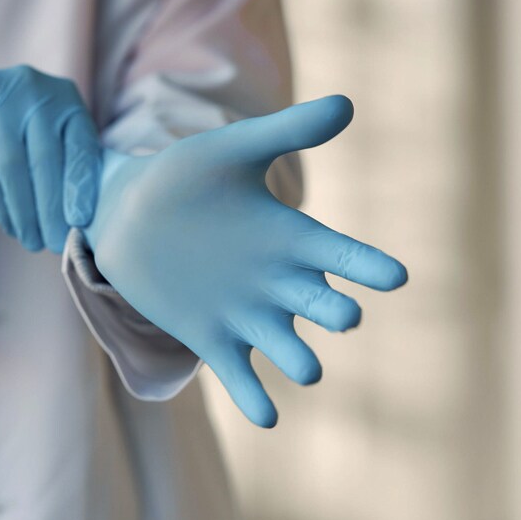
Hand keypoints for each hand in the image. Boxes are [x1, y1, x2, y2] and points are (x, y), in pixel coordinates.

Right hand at [0, 65, 100, 252]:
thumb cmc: (13, 141)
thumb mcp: (45, 141)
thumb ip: (69, 164)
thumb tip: (88, 221)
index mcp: (64, 95)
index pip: (80, 142)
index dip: (81, 184)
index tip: (81, 221)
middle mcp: (32, 88)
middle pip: (46, 156)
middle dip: (52, 206)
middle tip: (55, 243)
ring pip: (13, 166)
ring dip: (25, 212)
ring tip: (32, 242)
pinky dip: (1, 206)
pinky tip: (12, 227)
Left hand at [83, 96, 407, 426]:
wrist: (125, 215)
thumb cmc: (183, 178)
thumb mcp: (230, 150)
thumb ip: (285, 132)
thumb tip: (348, 103)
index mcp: (289, 238)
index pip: (341, 254)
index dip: (367, 266)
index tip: (395, 276)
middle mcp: (278, 282)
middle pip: (321, 305)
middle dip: (335, 312)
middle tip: (345, 314)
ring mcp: (246, 314)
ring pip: (287, 347)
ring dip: (299, 360)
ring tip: (307, 368)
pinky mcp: (212, 339)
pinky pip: (241, 377)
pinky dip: (255, 399)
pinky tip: (268, 416)